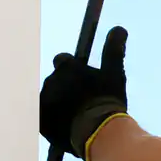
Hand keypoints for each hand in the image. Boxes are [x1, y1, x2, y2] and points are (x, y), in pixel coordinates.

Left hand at [40, 26, 129, 160]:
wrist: (97, 132)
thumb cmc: (106, 101)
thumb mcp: (114, 73)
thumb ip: (113, 50)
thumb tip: (119, 28)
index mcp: (66, 67)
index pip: (63, 61)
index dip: (73, 70)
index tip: (84, 81)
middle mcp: (51, 80)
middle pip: (57, 81)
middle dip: (66, 88)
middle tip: (84, 102)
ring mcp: (44, 101)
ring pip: (50, 99)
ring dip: (60, 104)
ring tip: (78, 118)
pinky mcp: (41, 121)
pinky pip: (46, 118)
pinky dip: (55, 121)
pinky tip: (68, 127)